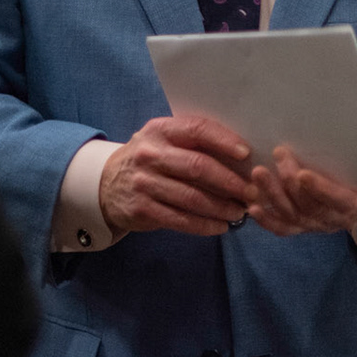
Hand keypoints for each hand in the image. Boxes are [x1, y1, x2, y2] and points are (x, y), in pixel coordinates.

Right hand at [99, 115, 251, 235]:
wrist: (105, 184)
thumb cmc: (150, 159)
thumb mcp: (163, 140)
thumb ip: (192, 143)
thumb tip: (241, 157)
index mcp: (160, 130)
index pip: (197, 130)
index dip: (223, 141)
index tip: (246, 154)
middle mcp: (150, 154)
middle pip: (197, 167)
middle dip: (229, 181)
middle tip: (251, 192)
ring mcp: (144, 183)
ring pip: (191, 197)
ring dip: (221, 207)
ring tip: (240, 212)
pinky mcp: (142, 209)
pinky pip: (180, 220)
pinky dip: (204, 225)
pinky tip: (220, 227)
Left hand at [244, 146, 356, 237]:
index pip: (341, 199)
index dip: (322, 189)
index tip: (303, 174)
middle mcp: (337, 219)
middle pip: (310, 206)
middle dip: (290, 182)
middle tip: (279, 154)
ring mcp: (318, 225)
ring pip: (293, 215)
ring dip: (273, 195)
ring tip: (258, 174)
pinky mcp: (304, 228)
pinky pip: (284, 229)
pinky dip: (268, 220)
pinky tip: (253, 207)